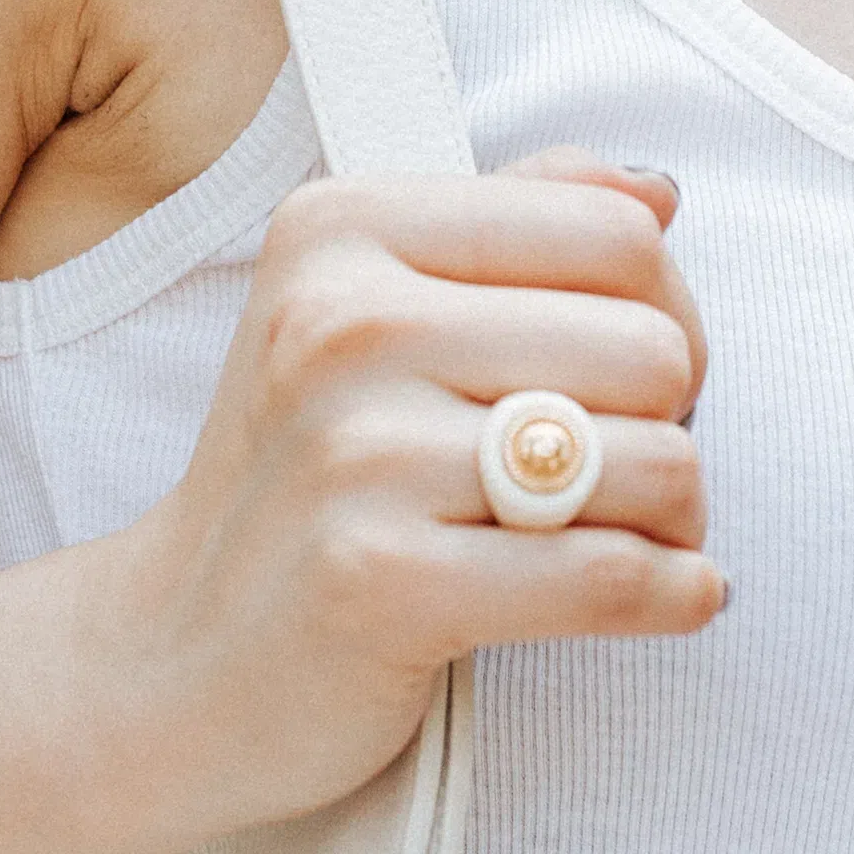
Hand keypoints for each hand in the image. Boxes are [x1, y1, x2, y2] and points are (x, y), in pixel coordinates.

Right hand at [107, 155, 718, 840]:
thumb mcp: (371, 313)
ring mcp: (355, 456)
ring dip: (676, 520)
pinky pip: (608, 576)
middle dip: (675, 422)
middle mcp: (341, 324)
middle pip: (652, 349)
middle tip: (622, 473)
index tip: (634, 375)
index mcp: (342, 230)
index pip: (613, 232)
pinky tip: (675, 598)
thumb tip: (658, 195)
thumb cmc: (307, 482)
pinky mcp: (381, 584)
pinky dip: (676, 595)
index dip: (668, 309)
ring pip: (653, 461)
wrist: (178, 658)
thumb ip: (513, 225)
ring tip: (624, 536)